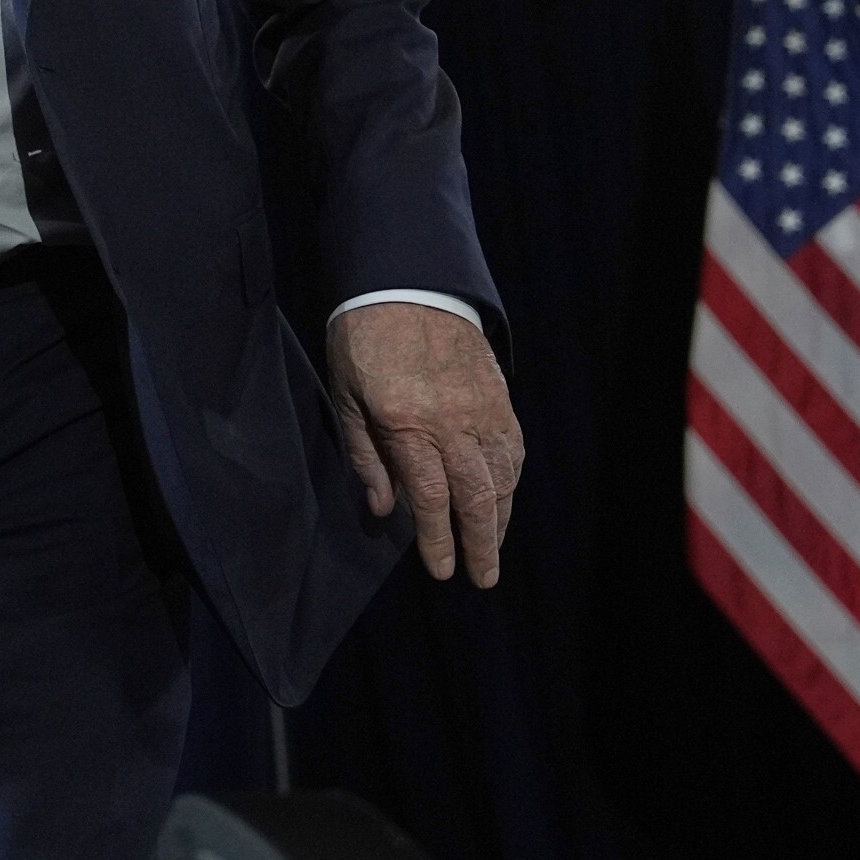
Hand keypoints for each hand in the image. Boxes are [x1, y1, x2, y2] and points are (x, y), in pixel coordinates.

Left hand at [326, 301, 523, 586]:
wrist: (405, 281)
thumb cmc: (363, 338)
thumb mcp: (346, 396)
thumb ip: (367, 456)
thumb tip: (385, 510)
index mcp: (407, 422)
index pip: (430, 499)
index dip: (437, 541)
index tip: (441, 571)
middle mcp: (452, 421)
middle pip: (477, 497)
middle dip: (481, 545)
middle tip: (482, 578)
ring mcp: (482, 408)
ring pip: (502, 477)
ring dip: (500, 518)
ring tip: (492, 548)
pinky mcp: (499, 395)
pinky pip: (513, 448)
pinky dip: (511, 480)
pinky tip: (504, 499)